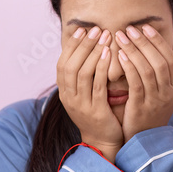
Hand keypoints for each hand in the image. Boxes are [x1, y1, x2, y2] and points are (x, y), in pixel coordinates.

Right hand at [56, 25, 123, 157]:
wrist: (102, 142)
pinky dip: (103, 67)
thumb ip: (82, 76)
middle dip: (83, 45)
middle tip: (95, 29)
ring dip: (94, 52)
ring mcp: (81, 105)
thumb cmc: (96, 114)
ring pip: (83, 73)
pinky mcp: (96, 110)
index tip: (82, 30)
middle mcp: (69, 98)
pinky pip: (98, 85)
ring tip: (105, 37)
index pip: (62, 63)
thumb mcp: (84, 95)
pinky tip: (110, 54)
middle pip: (71, 65)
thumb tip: (85, 49)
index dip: (71, 46)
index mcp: (64, 92)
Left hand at [115, 23, 172, 143]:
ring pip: (148, 70)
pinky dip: (129, 67)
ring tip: (121, 38)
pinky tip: (119, 56)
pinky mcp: (142, 107)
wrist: (144, 139)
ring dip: (134, 51)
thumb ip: (167, 74)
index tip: (145, 27)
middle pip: (160, 61)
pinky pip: (137, 83)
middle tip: (130, 29)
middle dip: (144, 42)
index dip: (158, 41)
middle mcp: (170, 92)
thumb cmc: (151, 111)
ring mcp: (157, 100)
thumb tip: (170, 50)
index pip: (171, 57)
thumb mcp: (164, 93)